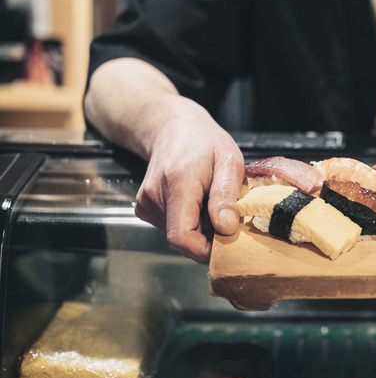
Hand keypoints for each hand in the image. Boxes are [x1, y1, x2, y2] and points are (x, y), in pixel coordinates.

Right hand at [134, 104, 244, 261]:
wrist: (174, 128)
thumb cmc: (204, 141)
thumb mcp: (228, 161)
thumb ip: (226, 195)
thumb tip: (226, 228)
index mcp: (176, 185)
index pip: (182, 238)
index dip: (205, 249)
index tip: (227, 243)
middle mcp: (154, 197)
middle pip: (183, 239)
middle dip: (209, 236)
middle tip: (225, 213)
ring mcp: (146, 204)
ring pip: (179, 234)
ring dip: (201, 227)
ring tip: (209, 200)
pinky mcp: (145, 208)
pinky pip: (173, 227)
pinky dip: (190, 221)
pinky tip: (196, 201)